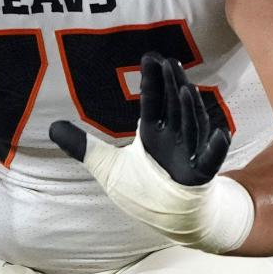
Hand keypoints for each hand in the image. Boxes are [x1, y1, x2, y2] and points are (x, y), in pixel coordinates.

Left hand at [50, 52, 228, 184]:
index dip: (152, 81)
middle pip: (173, 108)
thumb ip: (82, 146)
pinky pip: (210, 162)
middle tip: (171, 61)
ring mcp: (187, 156)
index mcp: (151, 133)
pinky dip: (215, 149)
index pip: (152, 102)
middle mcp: (172, 139)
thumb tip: (50, 128)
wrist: (173, 217)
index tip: (151, 56)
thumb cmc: (144, 186)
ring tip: (187, 89)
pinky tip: (221, 134)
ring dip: (190, 110)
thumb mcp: (106, 166)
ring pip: (191, 128)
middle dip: (172, 85)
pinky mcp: (199, 177)